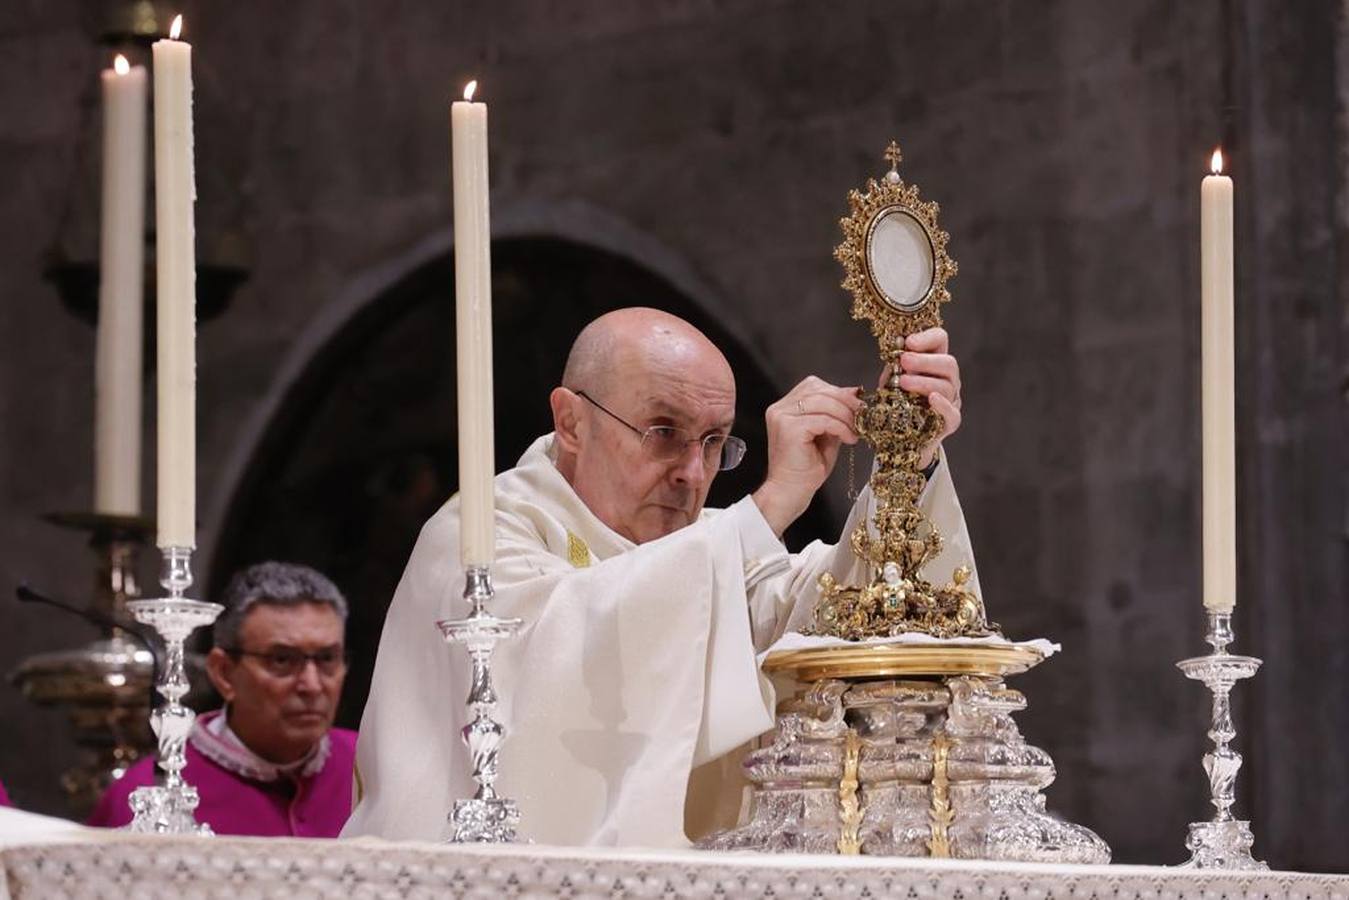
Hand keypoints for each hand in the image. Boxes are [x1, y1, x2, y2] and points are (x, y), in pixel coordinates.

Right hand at [753, 377, 863, 536]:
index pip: (814, 385)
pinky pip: (824, 419)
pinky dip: (841, 428)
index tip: (857, 406)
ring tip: (855, 431)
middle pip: (819, 389)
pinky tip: (849, 439)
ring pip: (823, 402)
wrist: (790, 492)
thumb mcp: (826, 434)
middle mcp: (780, 408)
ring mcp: (782, 417)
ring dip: (845, 416)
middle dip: (846, 402)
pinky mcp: (789, 428)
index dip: (839, 392)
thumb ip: (836, 414)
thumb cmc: (806, 468)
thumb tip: (854, 393)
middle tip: (863, 415)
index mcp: (785, 406)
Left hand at [893, 327, 961, 468]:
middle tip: (904, 362)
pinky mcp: (950, 422)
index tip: (908, 342)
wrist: (901, 439)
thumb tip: (894, 347)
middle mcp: (948, 379)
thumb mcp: (891, 381)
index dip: (927, 337)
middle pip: (948, 363)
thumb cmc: (897, 404)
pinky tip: (930, 399)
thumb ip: (894, 366)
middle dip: (924, 361)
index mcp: (934, 362)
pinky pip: (952, 413)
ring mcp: (952, 400)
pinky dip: (942, 405)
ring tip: (902, 383)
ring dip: (923, 382)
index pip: (940, 340)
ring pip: (947, 386)